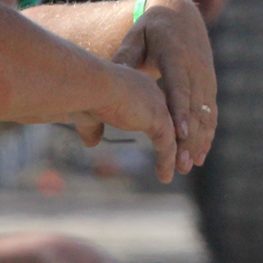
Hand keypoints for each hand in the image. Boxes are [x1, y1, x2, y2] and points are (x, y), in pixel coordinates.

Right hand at [67, 63, 178, 182]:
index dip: (155, 122)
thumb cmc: (82, 95)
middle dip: (177, 137)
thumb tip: (92, 143)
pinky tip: (166, 177)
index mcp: (136, 84)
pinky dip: (168, 161)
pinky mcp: (158, 119)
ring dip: (177, 153)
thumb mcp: (88, 114)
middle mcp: (151, 91)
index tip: (160, 137)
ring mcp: (157, 105)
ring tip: (179, 170)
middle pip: (170, 118)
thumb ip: (93, 127)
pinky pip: (167, 145)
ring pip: (173, 133)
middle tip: (180, 155)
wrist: (88, 85)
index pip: (151, 106)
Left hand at [113, 0, 217, 172]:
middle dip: (189, 138)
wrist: (180, 14)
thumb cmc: (150, 29)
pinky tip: (200, 155)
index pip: (179, 87)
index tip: (178, 134)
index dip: (180, 112)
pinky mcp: (209, 85)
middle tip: (181, 164)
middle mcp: (196, 68)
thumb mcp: (135, 38)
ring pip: (206, 114)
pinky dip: (207, 134)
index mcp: (176, 56)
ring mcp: (206, 77)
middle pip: (195, 108)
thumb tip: (111, 77)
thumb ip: (125, 57)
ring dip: (199, 141)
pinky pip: (211, 113)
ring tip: (189, 166)